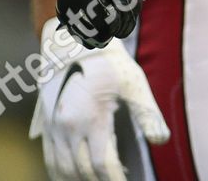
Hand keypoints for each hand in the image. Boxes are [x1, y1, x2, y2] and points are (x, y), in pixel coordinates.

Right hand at [31, 18, 169, 179]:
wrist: (74, 40)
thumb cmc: (109, 61)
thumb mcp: (133, 83)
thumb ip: (147, 114)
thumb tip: (161, 140)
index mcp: (91, 118)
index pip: (102, 163)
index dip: (114, 178)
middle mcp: (67, 126)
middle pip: (81, 170)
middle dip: (98, 180)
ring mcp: (54, 126)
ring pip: (61, 168)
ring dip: (78, 179)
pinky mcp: (46, 123)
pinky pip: (49, 156)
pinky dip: (60, 171)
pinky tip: (74, 175)